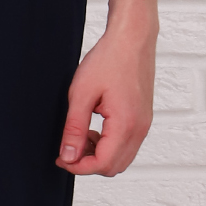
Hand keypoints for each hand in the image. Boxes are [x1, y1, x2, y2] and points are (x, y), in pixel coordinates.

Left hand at [56, 23, 155, 176]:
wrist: (133, 38)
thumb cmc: (109, 59)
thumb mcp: (81, 94)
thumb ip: (74, 129)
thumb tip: (68, 157)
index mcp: (125, 125)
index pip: (102, 164)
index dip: (77, 167)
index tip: (61, 158)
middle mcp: (140, 129)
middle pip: (114, 167)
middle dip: (88, 164)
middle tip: (69, 148)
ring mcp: (144, 124)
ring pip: (122, 159)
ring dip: (99, 155)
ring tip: (82, 135)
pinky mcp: (143, 119)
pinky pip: (128, 145)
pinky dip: (110, 146)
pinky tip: (95, 129)